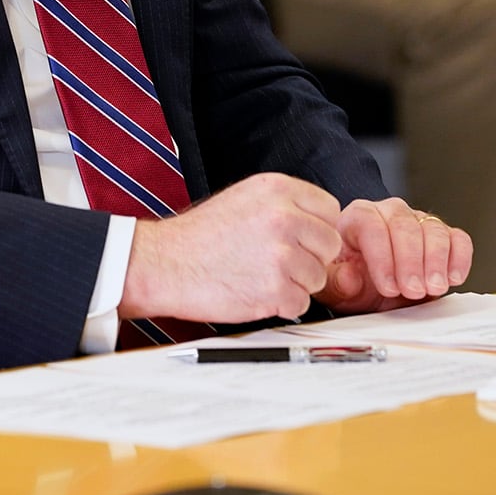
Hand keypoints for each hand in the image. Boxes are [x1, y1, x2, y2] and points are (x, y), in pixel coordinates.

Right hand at [119, 173, 343, 322]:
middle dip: (311, 257)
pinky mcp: (275, 288)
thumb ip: (285, 204)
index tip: (301, 239)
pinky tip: (257, 292)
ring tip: (262, 275)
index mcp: (277, 190)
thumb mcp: (244, 198)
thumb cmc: (199, 236)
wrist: (165, 264)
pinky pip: (302, 303)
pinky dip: (283, 305)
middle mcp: (283, 217)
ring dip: (297, 283)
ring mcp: (281, 254)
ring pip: (319, 277)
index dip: (316, 228)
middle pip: (330, 245)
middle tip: (280, 262)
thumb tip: (319, 222)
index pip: (330, 209)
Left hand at [317, 198, 472, 313]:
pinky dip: (459, 258)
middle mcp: (390, 213)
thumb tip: (349, 277)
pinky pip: (458, 239)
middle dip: (411, 261)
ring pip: (433, 230)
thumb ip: (336, 282)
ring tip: (433, 287)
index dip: (382, 258)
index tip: (388, 287)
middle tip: (413, 290)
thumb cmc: (351, 279)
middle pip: (405, 226)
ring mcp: (418, 221)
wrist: (370, 284)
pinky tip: (453, 278)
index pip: (371, 226)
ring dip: (436, 261)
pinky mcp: (442, 236)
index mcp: (358, 217)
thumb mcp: (334, 287)